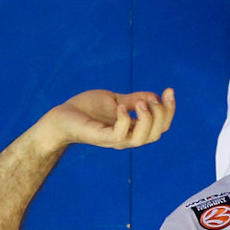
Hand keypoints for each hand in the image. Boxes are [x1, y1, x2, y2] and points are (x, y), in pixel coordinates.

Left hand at [38, 88, 175, 149]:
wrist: (60, 117)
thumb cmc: (85, 109)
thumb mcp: (115, 100)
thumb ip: (133, 99)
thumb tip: (154, 95)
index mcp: (132, 129)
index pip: (160, 126)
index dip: (169, 110)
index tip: (169, 90)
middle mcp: (126, 137)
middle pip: (156, 134)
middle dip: (163, 114)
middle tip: (153, 98)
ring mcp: (113, 139)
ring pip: (142, 139)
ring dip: (147, 119)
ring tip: (138, 103)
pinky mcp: (100, 137)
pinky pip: (120, 135)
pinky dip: (125, 120)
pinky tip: (120, 106)